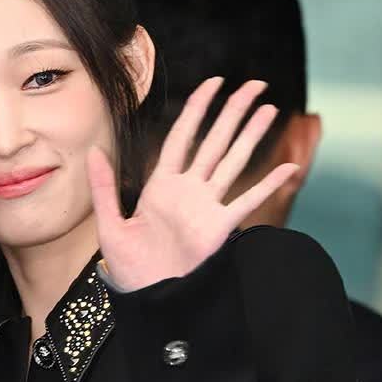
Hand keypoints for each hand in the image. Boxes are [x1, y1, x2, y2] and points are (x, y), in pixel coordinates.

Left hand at [86, 78, 297, 290]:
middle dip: (234, 112)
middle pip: (215, 141)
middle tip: (255, 85)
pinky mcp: (220, 228)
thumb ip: (104, 188)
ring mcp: (207, 207)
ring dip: (252, 136)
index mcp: (162, 185)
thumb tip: (93, 152)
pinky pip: (248, 201)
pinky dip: (268, 185)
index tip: (214, 83)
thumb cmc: (129, 266)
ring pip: (234, 162)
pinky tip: (288, 168)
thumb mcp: (110, 225)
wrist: (148, 297)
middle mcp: (188, 191)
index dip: (198, 109)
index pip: (184, 136)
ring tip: (270, 109)